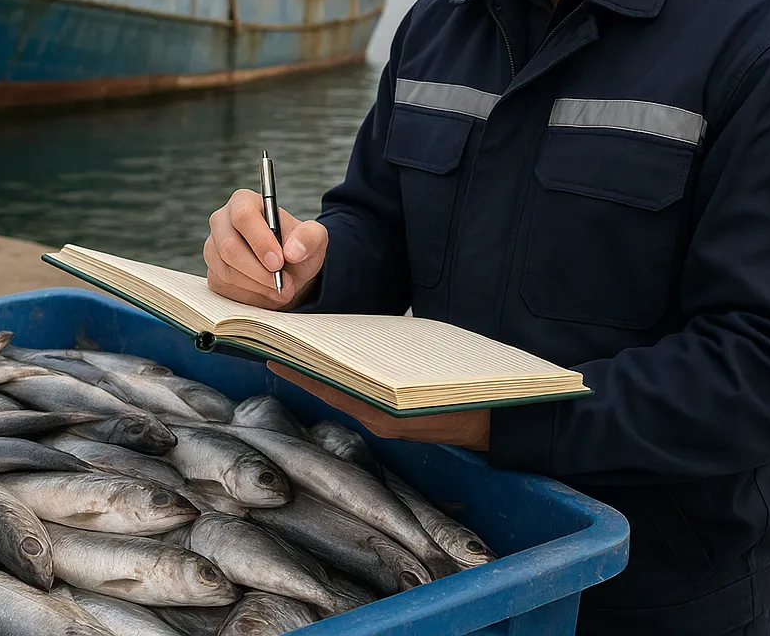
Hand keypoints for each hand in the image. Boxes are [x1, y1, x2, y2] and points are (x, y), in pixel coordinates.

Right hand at [204, 189, 327, 308]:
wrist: (289, 269)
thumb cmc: (296, 246)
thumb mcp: (314, 237)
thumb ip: (309, 238)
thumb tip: (293, 251)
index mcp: (244, 202)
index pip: (243, 216)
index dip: (260, 241)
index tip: (278, 262)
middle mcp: (222, 222)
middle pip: (229, 247)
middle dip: (259, 271)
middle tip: (284, 284)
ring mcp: (213, 248)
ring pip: (227, 271)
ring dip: (258, 286)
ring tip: (282, 290)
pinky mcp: (212, 272)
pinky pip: (225, 288)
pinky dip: (250, 296)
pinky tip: (267, 293)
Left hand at [267, 363, 489, 451]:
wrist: (497, 423)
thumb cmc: (468, 399)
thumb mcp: (429, 383)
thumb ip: (393, 374)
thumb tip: (357, 351)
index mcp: (383, 413)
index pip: (330, 389)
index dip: (300, 372)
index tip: (273, 356)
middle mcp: (378, 419)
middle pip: (332, 390)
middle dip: (306, 370)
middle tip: (280, 347)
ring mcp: (385, 421)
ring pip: (344, 393)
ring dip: (323, 374)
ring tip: (301, 350)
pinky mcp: (394, 420)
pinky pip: (360, 398)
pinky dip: (345, 381)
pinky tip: (339, 363)